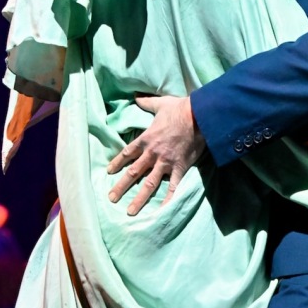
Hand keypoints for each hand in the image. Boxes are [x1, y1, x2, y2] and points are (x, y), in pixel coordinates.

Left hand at [107, 94, 206, 215]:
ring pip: (149, 183)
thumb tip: (137, 97)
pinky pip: (173, 187)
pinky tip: (162, 211)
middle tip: (111, 198)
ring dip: (139, 198)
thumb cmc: (180, 108)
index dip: (117, 162)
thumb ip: (147, 102)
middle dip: (121, 186)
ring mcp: (165, 162)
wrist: (199, 116)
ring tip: (130, 211)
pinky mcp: (180, 168)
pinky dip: (168, 199)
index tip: (109, 172)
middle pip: (133, 172)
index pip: (127, 153)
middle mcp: (152, 153)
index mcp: (146, 139)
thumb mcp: (161, 103)